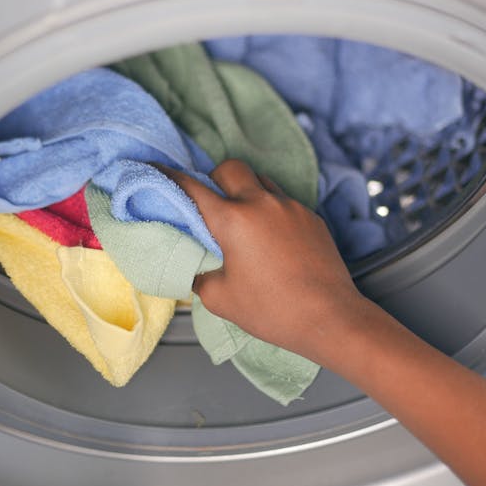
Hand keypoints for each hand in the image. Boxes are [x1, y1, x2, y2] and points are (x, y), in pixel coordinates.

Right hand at [160, 159, 368, 362]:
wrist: (330, 318)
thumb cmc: (272, 311)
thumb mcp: (219, 299)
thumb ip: (200, 274)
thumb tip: (198, 264)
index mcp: (232, 220)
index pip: (191, 187)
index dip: (168, 176)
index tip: (155, 168)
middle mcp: (262, 203)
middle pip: (231, 168)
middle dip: (215, 178)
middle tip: (211, 203)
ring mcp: (291, 207)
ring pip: (261, 180)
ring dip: (245, 190)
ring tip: (242, 219)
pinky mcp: (312, 217)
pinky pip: (284, 201)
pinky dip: (270, 210)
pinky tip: (272, 239)